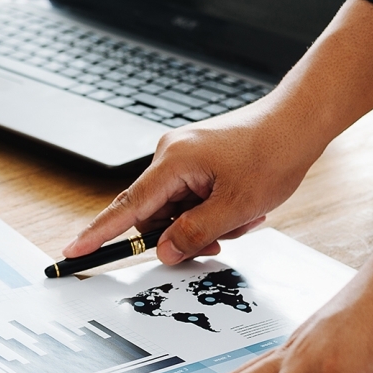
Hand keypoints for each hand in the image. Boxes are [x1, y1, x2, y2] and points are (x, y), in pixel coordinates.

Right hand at [64, 0, 372, 264]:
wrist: (300, 120)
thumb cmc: (273, 154)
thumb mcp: (236, 207)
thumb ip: (194, 234)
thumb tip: (163, 252)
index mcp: (172, 164)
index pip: (126, 209)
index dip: (98, 234)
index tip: (73, 252)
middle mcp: (169, 155)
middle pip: (154, 214)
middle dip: (184, 233)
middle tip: (222, 241)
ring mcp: (182, 155)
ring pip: (176, 208)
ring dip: (204, 222)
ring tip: (243, 217)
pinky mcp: (196, 158)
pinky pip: (190, 196)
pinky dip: (211, 209)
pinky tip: (240, 206)